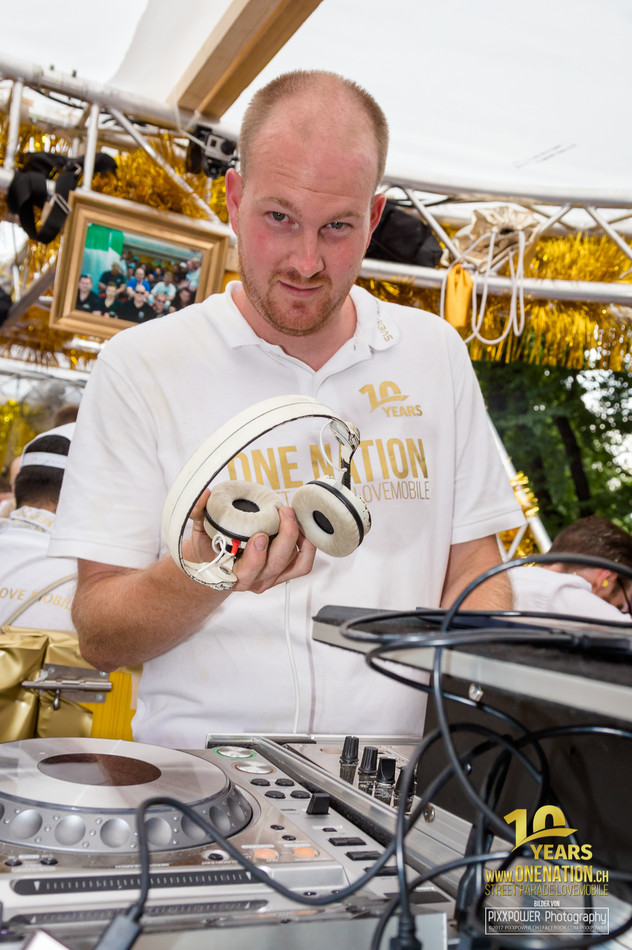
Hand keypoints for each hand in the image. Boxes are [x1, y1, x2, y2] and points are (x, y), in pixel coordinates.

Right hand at [187, 489, 316, 593]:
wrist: (214, 565)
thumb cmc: (209, 547)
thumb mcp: (198, 530)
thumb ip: (198, 512)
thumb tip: (204, 493)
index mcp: (229, 574)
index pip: (246, 572)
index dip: (255, 556)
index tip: (259, 535)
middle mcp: (251, 580)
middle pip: (274, 564)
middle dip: (284, 538)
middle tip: (283, 512)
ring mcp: (268, 578)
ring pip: (290, 563)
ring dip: (296, 538)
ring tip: (290, 515)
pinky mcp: (282, 574)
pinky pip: (302, 565)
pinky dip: (307, 548)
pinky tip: (302, 530)